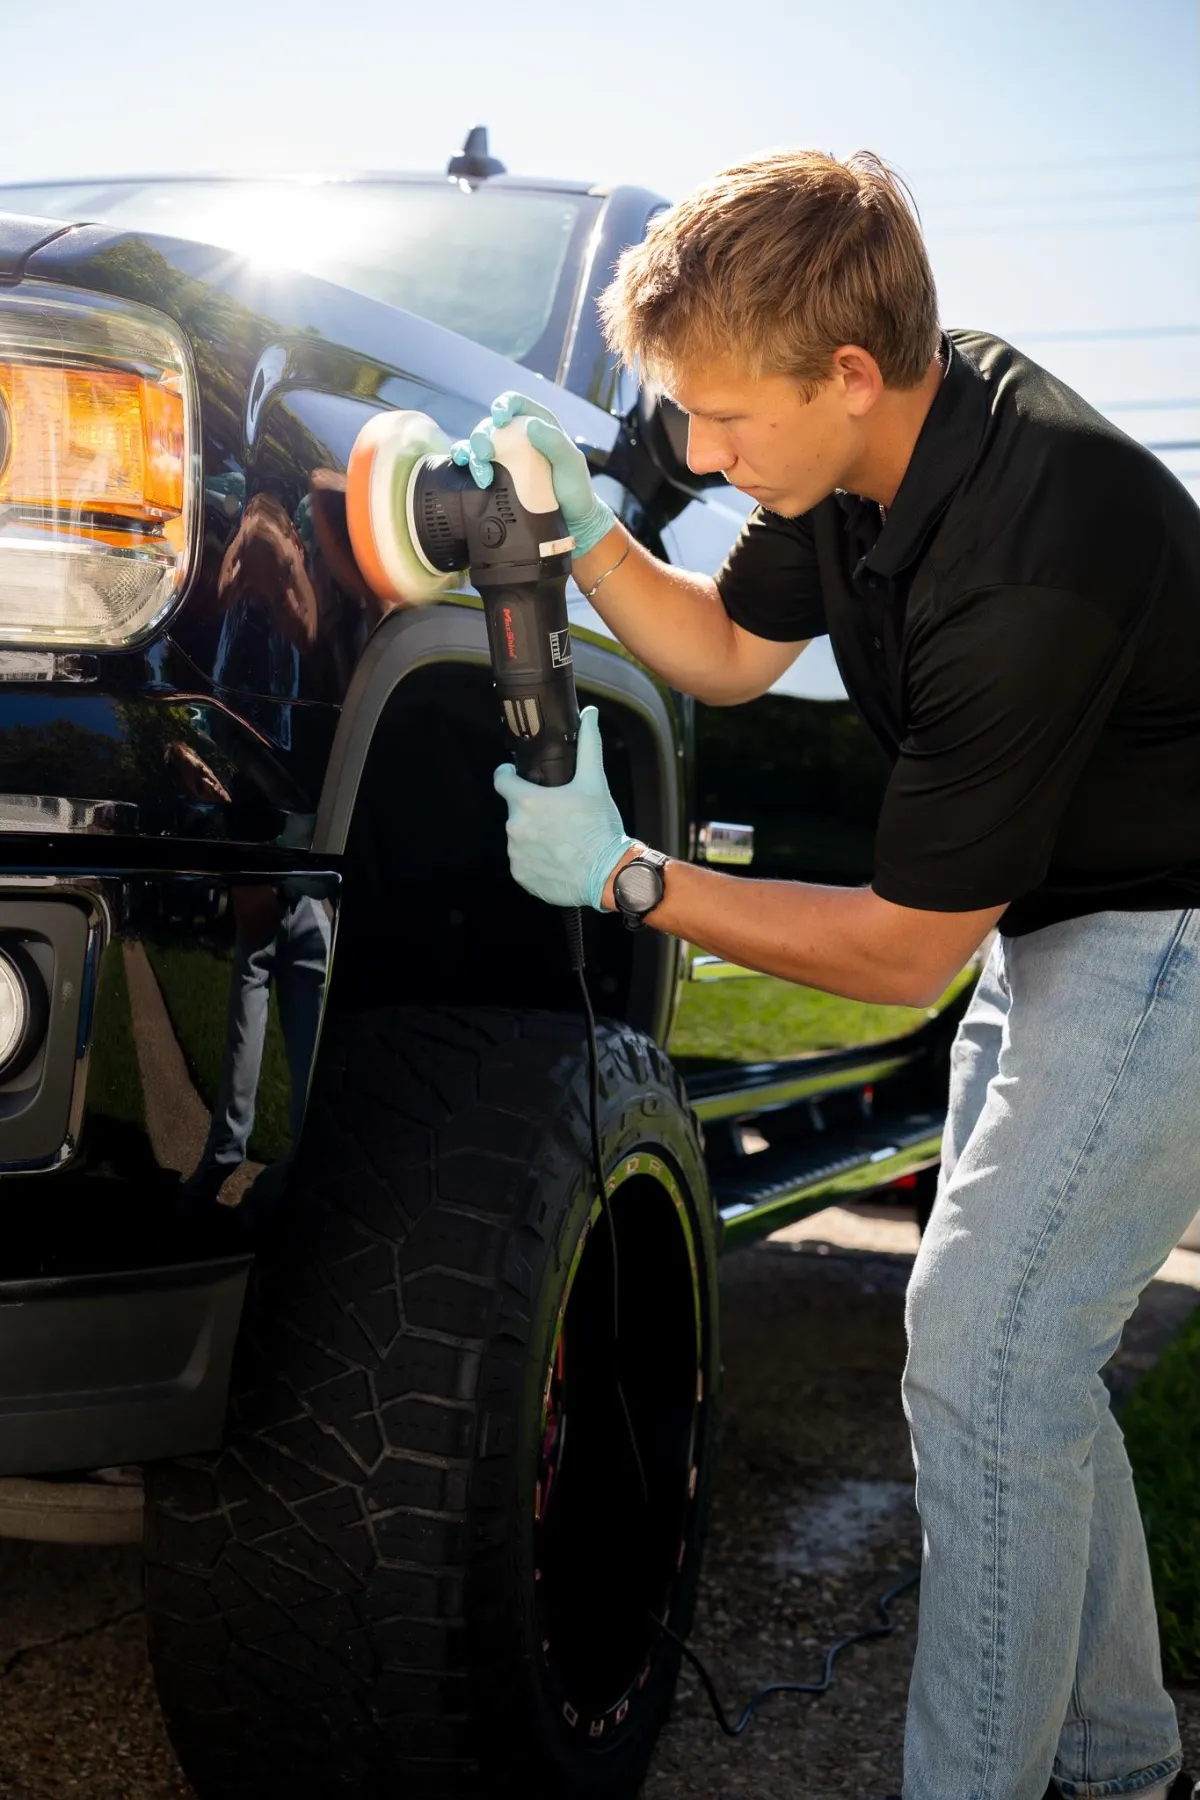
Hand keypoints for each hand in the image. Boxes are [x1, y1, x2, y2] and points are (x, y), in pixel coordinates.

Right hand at [453, 392, 615, 556]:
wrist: (571, 520)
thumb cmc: (574, 488)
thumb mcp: (572, 463)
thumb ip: (555, 442)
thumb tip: (530, 425)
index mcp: (536, 425)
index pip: (514, 403)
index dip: (502, 406)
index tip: (499, 419)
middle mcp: (516, 438)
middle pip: (489, 426)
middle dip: (481, 437)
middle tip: (486, 455)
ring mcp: (504, 458)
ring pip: (476, 446)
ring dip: (471, 455)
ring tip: (482, 476)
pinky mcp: (495, 478)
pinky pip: (473, 465)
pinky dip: (464, 465)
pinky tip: (464, 469)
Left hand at [493, 706, 636, 909]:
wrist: (608, 874)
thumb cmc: (600, 827)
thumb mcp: (595, 782)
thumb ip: (589, 745)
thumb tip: (589, 713)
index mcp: (527, 802)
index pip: (501, 780)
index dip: (508, 774)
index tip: (517, 775)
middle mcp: (515, 827)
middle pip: (516, 810)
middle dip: (532, 808)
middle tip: (558, 813)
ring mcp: (516, 854)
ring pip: (519, 836)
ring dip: (534, 834)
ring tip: (560, 838)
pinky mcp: (522, 875)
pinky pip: (523, 860)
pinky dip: (536, 858)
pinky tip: (558, 857)